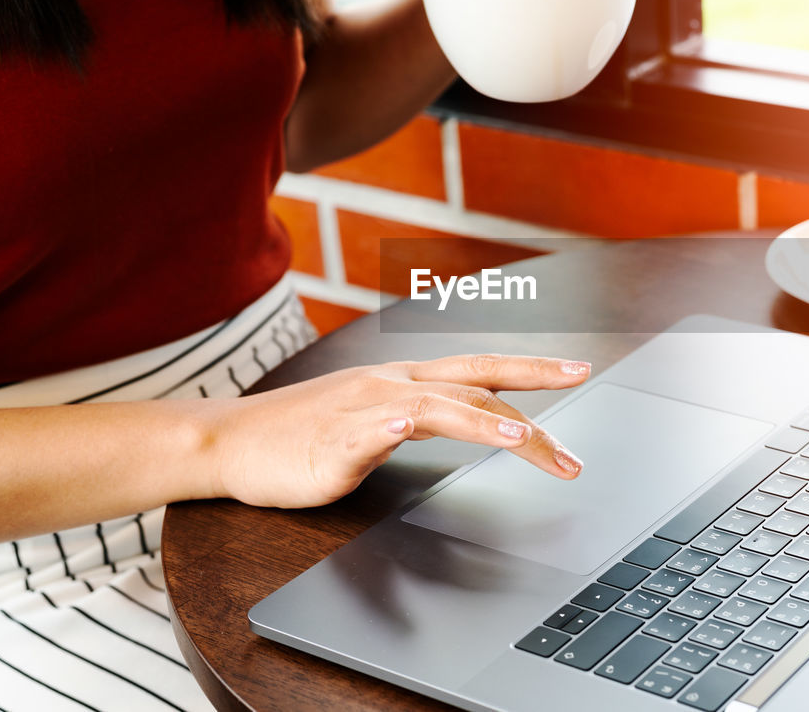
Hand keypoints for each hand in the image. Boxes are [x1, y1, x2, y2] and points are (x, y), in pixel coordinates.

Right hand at [205, 354, 590, 507]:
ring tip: (521, 437)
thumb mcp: (374, 421)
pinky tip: (405, 427)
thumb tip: (467, 423)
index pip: (481, 367)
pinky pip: (366, 432)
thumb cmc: (301, 433)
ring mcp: (361, 410)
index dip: (532, 366)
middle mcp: (391, 385)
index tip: (578, 368)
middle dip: (531, 394)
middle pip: (473, 383)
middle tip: (577, 409)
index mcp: (404, 381)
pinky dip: (393, 427)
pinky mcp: (331, 442)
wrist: (230, 441)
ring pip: (432, 406)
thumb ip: (421, 420)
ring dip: (481, 419)